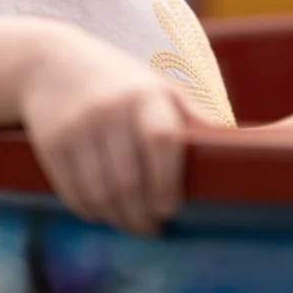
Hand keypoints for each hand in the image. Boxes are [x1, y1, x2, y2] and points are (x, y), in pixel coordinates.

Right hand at [19, 27, 201, 234]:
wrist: (51, 63)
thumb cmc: (120, 83)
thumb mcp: (158, 88)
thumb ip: (192, 118)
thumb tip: (241, 150)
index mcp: (145, 95)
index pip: (161, 140)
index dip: (167, 182)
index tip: (170, 209)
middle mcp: (109, 109)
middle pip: (127, 180)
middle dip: (142, 216)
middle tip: (153, 230)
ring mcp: (77, 127)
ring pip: (99, 194)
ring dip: (118, 220)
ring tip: (131, 225)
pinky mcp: (50, 144)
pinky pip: (72, 193)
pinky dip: (91, 212)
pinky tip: (104, 213)